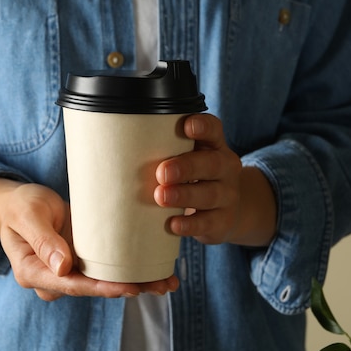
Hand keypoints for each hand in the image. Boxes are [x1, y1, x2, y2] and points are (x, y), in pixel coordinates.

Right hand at [0, 179, 178, 300]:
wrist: (22, 203)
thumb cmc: (21, 206)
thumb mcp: (28, 216)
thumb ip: (43, 241)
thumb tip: (63, 269)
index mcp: (34, 273)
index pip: (72, 285)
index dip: (101, 288)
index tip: (129, 288)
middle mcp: (55, 279)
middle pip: (94, 289)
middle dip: (128, 288)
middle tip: (161, 285)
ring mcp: (70, 272)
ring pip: (105, 282)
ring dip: (137, 283)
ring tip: (168, 282)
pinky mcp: (83, 262)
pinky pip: (108, 269)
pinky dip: (132, 270)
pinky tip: (157, 271)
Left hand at [154, 114, 276, 246]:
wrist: (223, 212)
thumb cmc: (193, 178)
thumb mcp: (186, 160)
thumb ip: (164, 151)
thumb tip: (123, 147)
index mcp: (214, 146)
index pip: (214, 129)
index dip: (203, 126)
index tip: (187, 126)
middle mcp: (226, 168)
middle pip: (212, 164)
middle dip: (186, 167)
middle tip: (162, 172)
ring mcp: (227, 196)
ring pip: (209, 194)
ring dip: (184, 195)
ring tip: (161, 197)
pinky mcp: (223, 221)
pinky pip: (208, 222)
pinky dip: (189, 224)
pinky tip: (173, 224)